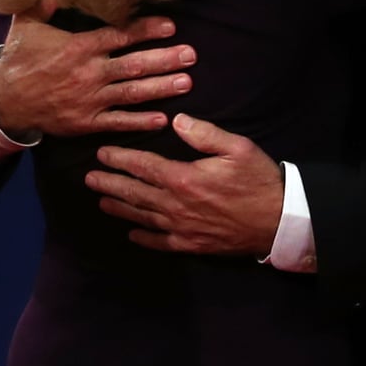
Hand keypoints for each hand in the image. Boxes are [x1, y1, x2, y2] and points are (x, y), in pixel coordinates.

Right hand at [0, 8, 194, 136]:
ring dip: (160, 88)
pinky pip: (117, 122)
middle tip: (191, 55)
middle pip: (133, 66)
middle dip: (164, 60)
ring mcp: (89, 100)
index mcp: (79, 48)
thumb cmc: (20, 58)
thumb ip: (45, 0)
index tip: (170, 26)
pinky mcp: (86, 122)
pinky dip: (139, 122)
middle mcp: (89, 74)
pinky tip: (161, 119)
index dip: (146, 30)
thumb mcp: (26, 23)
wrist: (3, 101)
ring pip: (131, 94)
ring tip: (186, 83)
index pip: (119, 36)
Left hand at [85, 113, 283, 255]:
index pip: (143, 167)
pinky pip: (160, 243)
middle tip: (88, 178)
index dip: (120, 159)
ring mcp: (182, 229)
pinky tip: (131, 233)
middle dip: (110, 184)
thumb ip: (203, 133)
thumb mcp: (236, 147)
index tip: (102, 153)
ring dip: (120, 208)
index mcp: (184, 179)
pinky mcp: (191, 245)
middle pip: (135, 193)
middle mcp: (176, 206)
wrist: (278, 221)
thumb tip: (176, 120)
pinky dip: (143, 238)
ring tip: (100, 201)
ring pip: (142, 217)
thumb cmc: (258, 180)